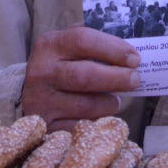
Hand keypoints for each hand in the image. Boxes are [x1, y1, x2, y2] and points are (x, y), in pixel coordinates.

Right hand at [22, 26, 140, 130]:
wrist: (32, 95)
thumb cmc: (61, 67)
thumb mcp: (69, 49)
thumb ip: (95, 47)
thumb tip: (131, 56)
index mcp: (49, 45)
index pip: (84, 41)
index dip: (114, 49)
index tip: (134, 59)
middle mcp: (42, 72)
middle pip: (86, 75)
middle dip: (117, 78)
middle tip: (135, 80)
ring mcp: (41, 101)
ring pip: (87, 105)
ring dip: (109, 103)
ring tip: (114, 100)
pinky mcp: (46, 126)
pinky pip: (81, 127)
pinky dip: (97, 121)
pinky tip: (99, 115)